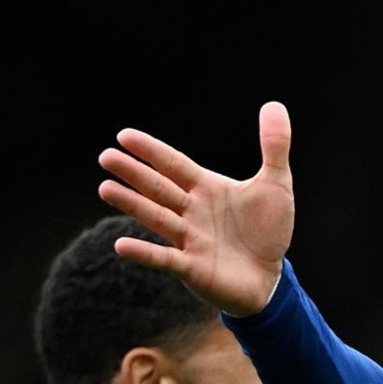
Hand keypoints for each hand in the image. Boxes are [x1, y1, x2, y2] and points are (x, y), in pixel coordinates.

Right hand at [97, 103, 294, 317]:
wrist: (271, 279)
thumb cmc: (269, 231)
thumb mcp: (277, 184)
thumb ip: (274, 147)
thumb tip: (274, 105)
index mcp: (206, 188)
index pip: (174, 165)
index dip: (151, 151)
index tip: (124, 136)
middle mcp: (192, 212)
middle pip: (158, 188)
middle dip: (133, 173)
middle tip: (105, 157)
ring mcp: (189, 241)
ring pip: (156, 218)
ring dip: (132, 204)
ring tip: (105, 189)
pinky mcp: (192, 269)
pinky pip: (165, 259)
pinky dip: (144, 253)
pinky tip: (121, 245)